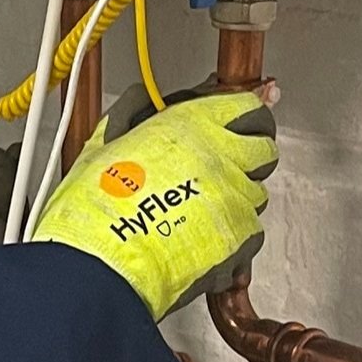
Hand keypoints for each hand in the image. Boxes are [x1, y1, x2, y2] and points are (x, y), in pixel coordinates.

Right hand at [30, 84, 277, 319]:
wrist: (102, 264)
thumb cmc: (97, 208)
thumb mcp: (104, 142)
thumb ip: (131, 111)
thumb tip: (140, 97)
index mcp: (193, 124)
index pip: (247, 105)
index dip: (250, 110)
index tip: (250, 114)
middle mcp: (222, 156)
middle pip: (264, 147)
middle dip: (249, 155)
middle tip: (225, 166)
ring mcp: (236, 197)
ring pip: (257, 192)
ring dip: (237, 197)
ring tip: (202, 211)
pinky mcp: (242, 238)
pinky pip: (253, 231)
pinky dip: (235, 236)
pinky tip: (205, 239)